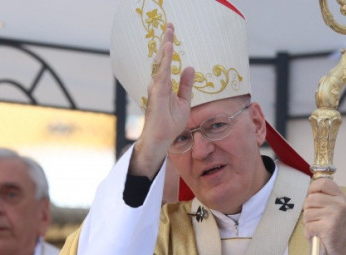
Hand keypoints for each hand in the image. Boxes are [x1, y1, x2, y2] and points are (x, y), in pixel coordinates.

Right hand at [130, 23, 194, 178]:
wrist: (162, 139)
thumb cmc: (170, 123)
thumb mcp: (184, 101)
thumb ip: (185, 85)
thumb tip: (189, 67)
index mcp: (164, 85)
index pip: (167, 63)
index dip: (169, 48)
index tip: (171, 32)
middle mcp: (158, 84)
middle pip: (162, 59)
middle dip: (166, 41)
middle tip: (170, 25)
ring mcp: (156, 88)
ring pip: (161, 63)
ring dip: (165, 48)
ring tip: (170, 33)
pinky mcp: (157, 93)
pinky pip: (162, 73)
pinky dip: (165, 60)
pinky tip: (167, 49)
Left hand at [303, 177, 345, 254]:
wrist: (340, 247)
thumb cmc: (330, 226)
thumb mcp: (330, 207)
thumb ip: (321, 196)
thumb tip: (308, 189)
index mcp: (340, 196)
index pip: (322, 183)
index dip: (312, 189)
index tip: (312, 197)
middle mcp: (340, 204)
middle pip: (310, 199)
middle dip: (308, 209)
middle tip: (316, 218)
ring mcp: (335, 216)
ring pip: (307, 213)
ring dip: (308, 221)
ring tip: (318, 226)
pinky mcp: (328, 228)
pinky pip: (308, 226)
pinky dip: (309, 232)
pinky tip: (317, 234)